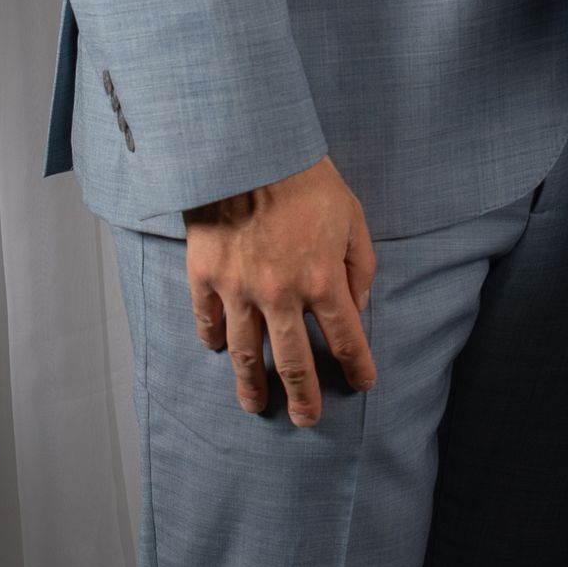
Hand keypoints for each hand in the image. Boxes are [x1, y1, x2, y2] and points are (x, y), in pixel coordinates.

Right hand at [184, 154, 377, 423]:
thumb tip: (358, 305)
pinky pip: (207, 320)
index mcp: (323, 280)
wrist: (248, 147)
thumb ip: (361, 265)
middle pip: (295, 363)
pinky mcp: (205, 275)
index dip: (358, 365)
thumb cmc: (307, 179)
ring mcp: (238, 289)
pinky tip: (219, 350)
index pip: (347, 338)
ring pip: (246, 355)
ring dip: (252, 386)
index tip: (363, 383)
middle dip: (304, 397)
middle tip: (306, 419)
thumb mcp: (352, 216)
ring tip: (255, 406)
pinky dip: (213, 339)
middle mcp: (281, 295)